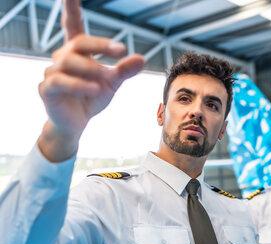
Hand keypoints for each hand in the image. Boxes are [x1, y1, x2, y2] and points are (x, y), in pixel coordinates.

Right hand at [37, 0, 144, 160]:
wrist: (76, 124)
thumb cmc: (91, 98)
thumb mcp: (112, 83)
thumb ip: (124, 70)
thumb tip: (141, 58)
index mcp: (77, 52)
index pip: (73, 25)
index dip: (71, 8)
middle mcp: (62, 57)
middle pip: (78, 43)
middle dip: (99, 45)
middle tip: (120, 50)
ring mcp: (52, 72)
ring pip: (69, 62)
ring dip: (92, 68)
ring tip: (108, 77)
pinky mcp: (47, 89)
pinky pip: (60, 82)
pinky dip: (79, 85)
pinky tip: (95, 89)